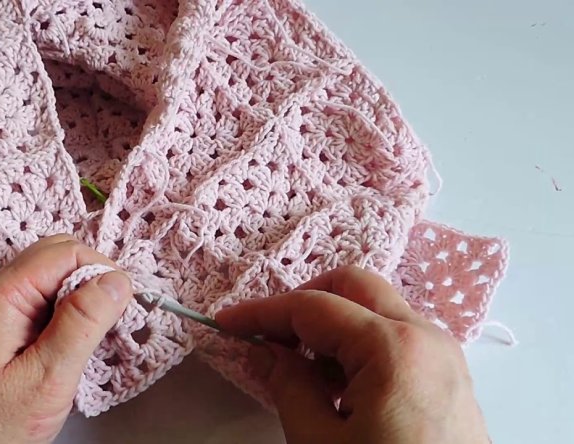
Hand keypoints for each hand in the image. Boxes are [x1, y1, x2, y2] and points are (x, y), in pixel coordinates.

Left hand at [0, 235, 133, 443]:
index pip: (66, 252)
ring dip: (80, 299)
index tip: (122, 306)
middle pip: (57, 256)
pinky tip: (70, 347)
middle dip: (92, 280)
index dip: (101, 272)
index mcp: (2, 295)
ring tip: (92, 339)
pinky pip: (39, 302)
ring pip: (50, 279)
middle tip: (110, 322)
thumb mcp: (45, 378)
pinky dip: (64, 315)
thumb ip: (81, 324)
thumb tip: (116, 281)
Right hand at [216, 266, 488, 443]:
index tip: (227, 323)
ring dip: (333, 325)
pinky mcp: (448, 377)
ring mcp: (443, 355)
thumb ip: (288, 386)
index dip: (262, 312)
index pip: (312, 307)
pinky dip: (360, 345)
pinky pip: (397, 338)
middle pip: (353, 286)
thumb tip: (263, 350)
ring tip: (299, 369)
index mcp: (393, 347)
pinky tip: (337, 385)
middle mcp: (426, 336)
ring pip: (377, 309)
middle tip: (268, 337)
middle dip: (303, 302)